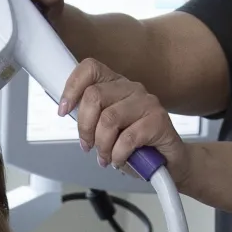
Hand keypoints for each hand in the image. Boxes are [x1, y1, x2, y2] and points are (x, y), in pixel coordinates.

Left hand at [58, 58, 192, 185]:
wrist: (167, 162)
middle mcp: (132, 88)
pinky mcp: (159, 120)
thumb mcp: (105, 129)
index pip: (90, 69)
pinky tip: (120, 161)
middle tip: (88, 146)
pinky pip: (127, 138)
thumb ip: (89, 118)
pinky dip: (118, 155)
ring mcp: (147, 102)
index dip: (72, 87)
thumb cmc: (133, 146)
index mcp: (115, 85)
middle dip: (85, 127)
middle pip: (94, 96)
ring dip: (102, 145)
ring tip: (106, 157)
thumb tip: (67, 112)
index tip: (63, 110)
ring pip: (109, 119)